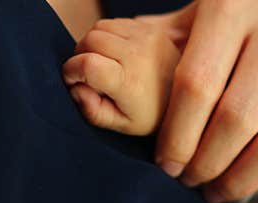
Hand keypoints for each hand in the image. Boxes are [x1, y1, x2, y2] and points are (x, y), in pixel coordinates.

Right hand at [63, 18, 181, 135]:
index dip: (71, 72)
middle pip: (88, 40)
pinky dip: (107, 36)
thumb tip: (75, 89)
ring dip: (93, 44)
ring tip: (104, 64)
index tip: (75, 82)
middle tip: (89, 75)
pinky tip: (117, 54)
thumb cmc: (150, 115)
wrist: (185, 97)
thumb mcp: (122, 125)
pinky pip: (114, 22)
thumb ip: (93, 111)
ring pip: (98, 27)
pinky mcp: (150, 28)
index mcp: (130, 82)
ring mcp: (146, 37)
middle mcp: (139, 55)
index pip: (86, 63)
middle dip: (80, 56)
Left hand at [135, 0, 257, 202]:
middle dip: (206, 164)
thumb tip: (95, 79)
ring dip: (242, 180)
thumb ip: (153, 50)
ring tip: (219, 189)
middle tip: (191, 181)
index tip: (166, 165)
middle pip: (236, 120)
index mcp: (233, 2)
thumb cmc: (220, 33)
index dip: (175, 138)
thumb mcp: (186, 26)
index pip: (196, 86)